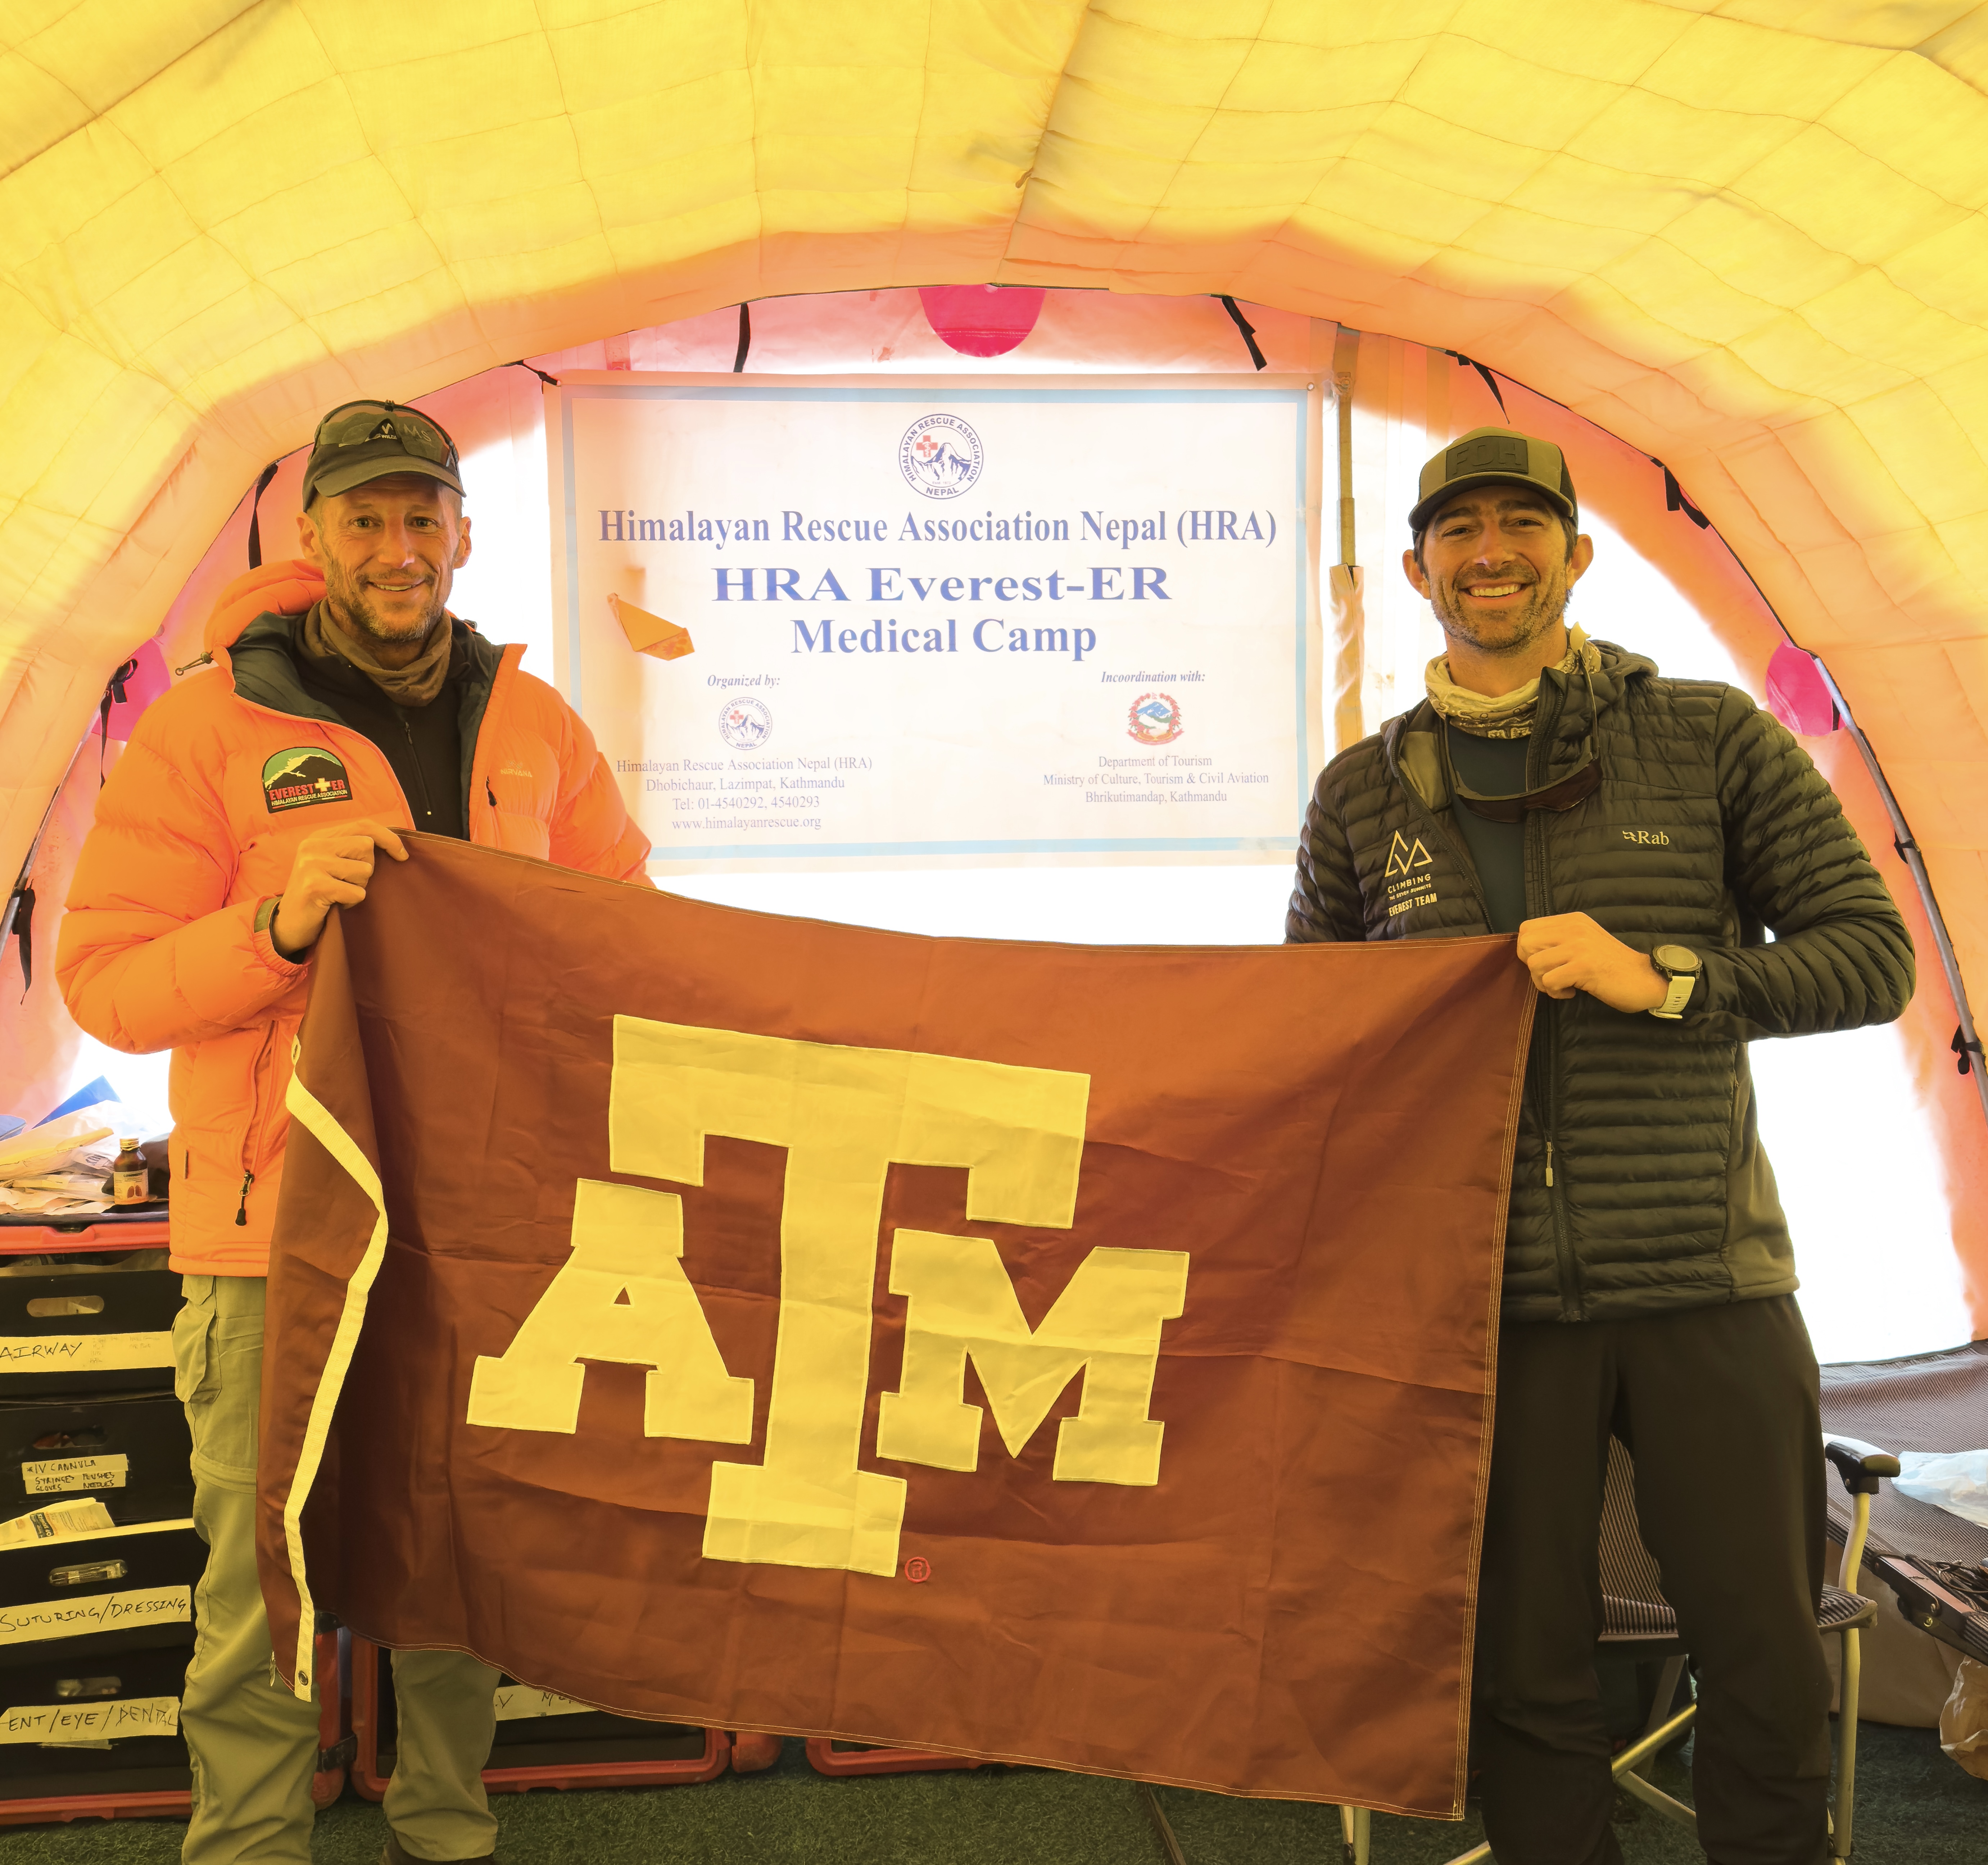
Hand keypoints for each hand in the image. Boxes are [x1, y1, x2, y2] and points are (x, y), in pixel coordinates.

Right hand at [271, 821, 408, 957]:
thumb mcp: (332, 865)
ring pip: (364, 870)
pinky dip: (352, 902)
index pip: (363, 826)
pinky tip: (335, 904)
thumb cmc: (319, 895)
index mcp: (320, 837)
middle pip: (366, 847)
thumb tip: (392, 843)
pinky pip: (356, 892)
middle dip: (367, 869)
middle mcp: (313, 845)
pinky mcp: (315, 885)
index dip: (388, 838)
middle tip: (349, 883)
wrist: (289, 925)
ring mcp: (312, 864)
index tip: (402, 855)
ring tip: (339, 894)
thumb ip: (352, 850)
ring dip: (358, 887)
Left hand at [1514, 912, 1666, 1011]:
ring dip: (1544, 982)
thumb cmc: (1612, 966)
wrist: (1646, 979)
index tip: (1546, 962)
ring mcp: (1579, 947)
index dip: (1529, 950)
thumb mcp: (1585, 942)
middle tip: (1550, 975)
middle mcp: (1574, 929)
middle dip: (1531, 966)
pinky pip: (1549, 981)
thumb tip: (1528, 950)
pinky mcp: (1583, 967)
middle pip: (1525, 943)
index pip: (1527, 928)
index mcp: (1572, 921)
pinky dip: (1556, 992)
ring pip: (1534, 964)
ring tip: (1563, 985)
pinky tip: (1572, 992)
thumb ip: (1560, 940)